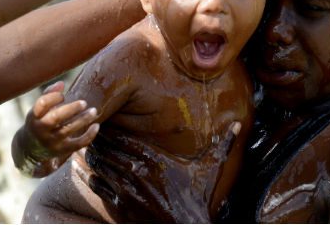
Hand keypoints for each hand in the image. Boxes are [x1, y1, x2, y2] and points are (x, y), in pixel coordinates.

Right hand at [14, 81, 99, 176]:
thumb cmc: (39, 121)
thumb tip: (61, 83)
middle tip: (84, 102)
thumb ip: (49, 94)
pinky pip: (77, 144)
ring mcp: (51, 141)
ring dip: (83, 119)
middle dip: (71, 109)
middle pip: (55, 118)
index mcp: (34, 116)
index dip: (53, 97)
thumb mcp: (38, 109)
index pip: (42, 104)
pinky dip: (89, 135)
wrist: (31, 149)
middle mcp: (41, 130)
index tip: (62, 96)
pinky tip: (96, 126)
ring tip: (93, 111)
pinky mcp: (62, 150)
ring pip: (68, 130)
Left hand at [86, 122, 240, 222]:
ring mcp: (126, 190)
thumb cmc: (197, 200)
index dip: (113, 129)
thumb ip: (223, 146)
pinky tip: (93, 173)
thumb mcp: (211, 171)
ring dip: (94, 156)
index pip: (125, 137)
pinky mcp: (119, 206)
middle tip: (95, 133)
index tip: (109, 123)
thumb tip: (238, 125)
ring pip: (100, 165)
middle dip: (101, 140)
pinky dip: (93, 177)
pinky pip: (98, 186)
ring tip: (91, 149)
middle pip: (108, 149)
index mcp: (156, 159)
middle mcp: (138, 173)